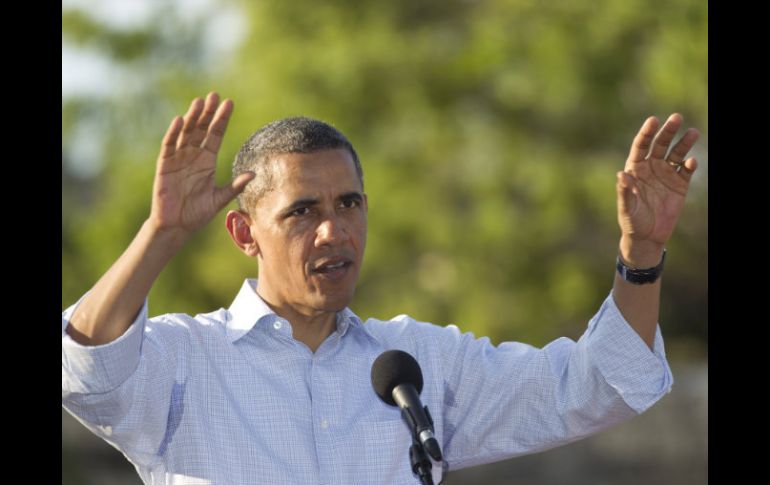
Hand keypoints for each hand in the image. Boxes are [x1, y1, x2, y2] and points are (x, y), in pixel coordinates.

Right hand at [150, 92, 254, 238]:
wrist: (177, 226)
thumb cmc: (197, 213)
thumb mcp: (219, 198)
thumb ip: (235, 185)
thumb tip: (254, 173)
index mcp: (207, 161)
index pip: (215, 135)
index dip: (221, 119)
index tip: (229, 103)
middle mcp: (193, 155)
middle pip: (201, 129)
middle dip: (208, 113)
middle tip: (214, 95)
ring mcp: (178, 159)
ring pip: (186, 133)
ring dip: (192, 118)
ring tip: (199, 102)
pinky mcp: (164, 165)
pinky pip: (169, 146)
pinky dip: (174, 133)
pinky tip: (180, 120)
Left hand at [616, 114, 699, 264]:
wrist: (647, 236)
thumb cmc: (632, 222)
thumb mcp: (627, 208)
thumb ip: (625, 192)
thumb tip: (622, 174)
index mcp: (635, 169)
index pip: (641, 146)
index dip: (646, 133)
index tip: (653, 120)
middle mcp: (651, 167)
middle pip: (660, 145)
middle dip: (668, 131)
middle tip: (676, 117)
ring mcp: (666, 174)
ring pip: (676, 153)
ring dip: (684, 143)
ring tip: (693, 133)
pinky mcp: (680, 184)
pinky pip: (685, 170)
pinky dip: (689, 164)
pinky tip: (691, 162)